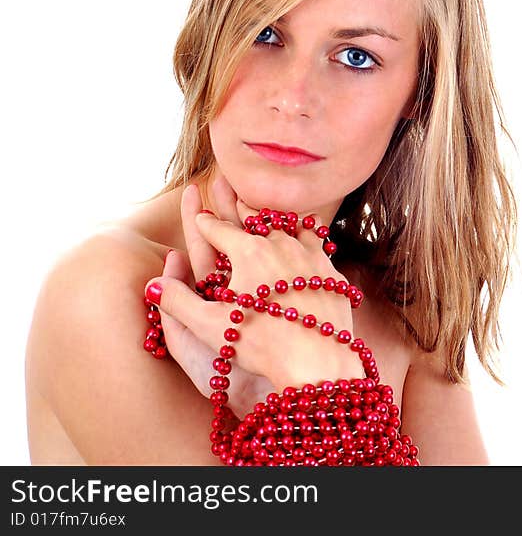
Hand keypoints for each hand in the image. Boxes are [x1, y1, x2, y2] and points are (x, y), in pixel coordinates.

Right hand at [145, 172, 362, 418]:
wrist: (318, 362)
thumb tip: (153, 284)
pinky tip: (305, 240)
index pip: (218, 229)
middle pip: (255, 220)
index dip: (204, 222)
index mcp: (248, 251)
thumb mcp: (209, 327)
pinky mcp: (332, 272)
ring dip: (275, 220)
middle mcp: (282, 244)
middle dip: (239, 210)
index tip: (200, 216)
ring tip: (269, 215)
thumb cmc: (261, 346)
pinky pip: (317, 244)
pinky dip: (306, 236)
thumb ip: (177, 302)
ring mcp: (312, 255)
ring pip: (290, 226)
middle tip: (232, 195)